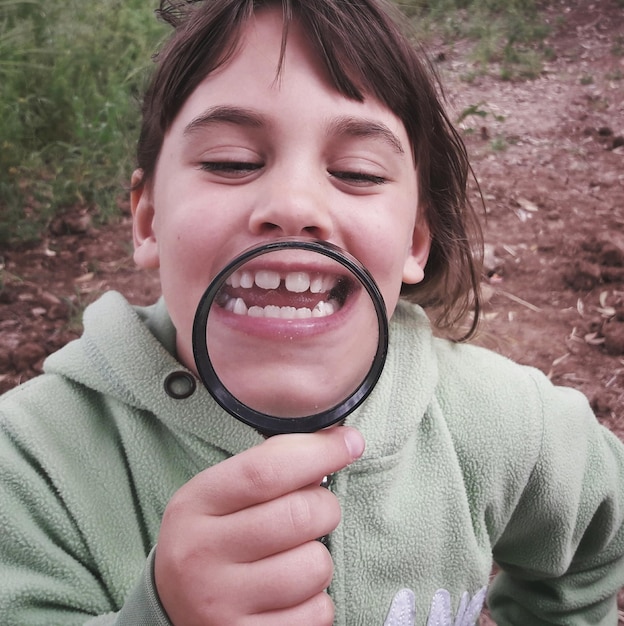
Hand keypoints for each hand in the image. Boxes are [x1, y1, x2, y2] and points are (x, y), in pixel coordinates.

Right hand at [154, 426, 364, 625]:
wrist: (170, 609)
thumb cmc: (211, 538)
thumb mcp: (219, 495)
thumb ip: (269, 468)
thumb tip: (341, 443)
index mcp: (195, 505)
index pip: (265, 470)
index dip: (318, 452)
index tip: (350, 443)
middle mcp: (202, 555)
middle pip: (299, 515)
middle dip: (325, 506)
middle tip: (314, 510)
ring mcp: (222, 605)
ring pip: (316, 566)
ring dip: (319, 557)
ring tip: (294, 557)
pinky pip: (318, 612)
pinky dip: (317, 599)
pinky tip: (290, 594)